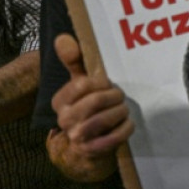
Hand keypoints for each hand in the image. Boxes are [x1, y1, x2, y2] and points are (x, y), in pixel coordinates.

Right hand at [50, 34, 132, 163]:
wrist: (87, 144)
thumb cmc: (88, 105)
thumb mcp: (80, 83)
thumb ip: (74, 61)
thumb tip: (62, 38)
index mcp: (60, 101)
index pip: (82, 85)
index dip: (101, 82)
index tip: (107, 83)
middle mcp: (65, 120)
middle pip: (96, 101)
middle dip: (115, 95)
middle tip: (120, 96)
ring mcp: (78, 136)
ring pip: (106, 118)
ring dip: (121, 111)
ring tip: (123, 109)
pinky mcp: (93, 150)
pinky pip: (115, 136)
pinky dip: (127, 127)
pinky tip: (128, 123)